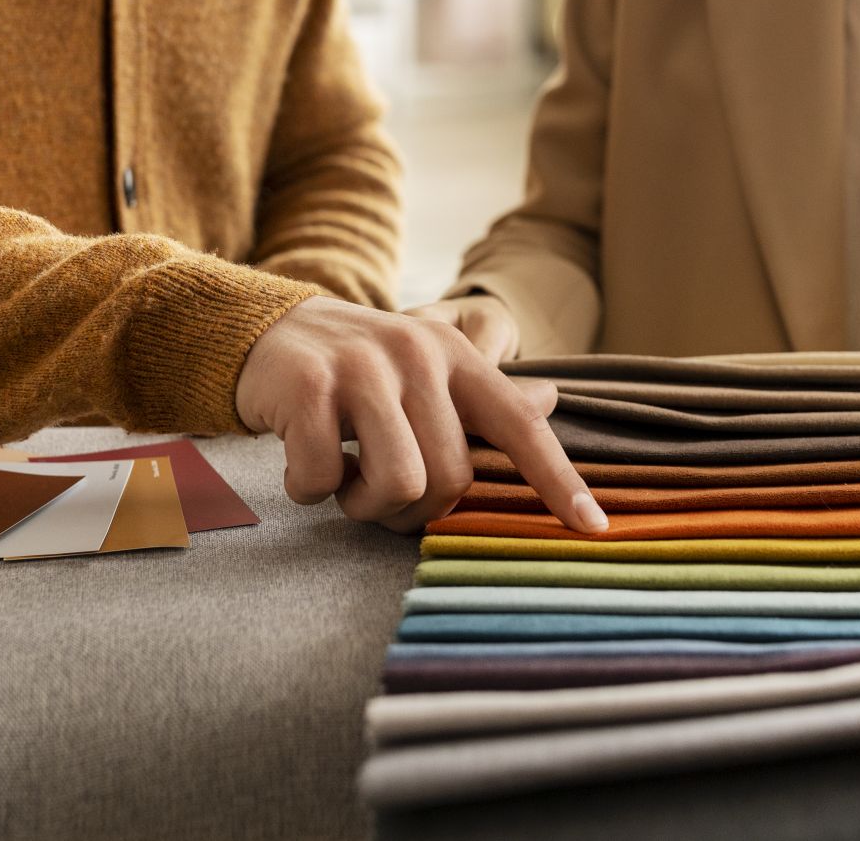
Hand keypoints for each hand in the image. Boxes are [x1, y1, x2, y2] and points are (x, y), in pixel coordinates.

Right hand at [236, 296, 605, 534]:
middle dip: (411, 509)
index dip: (558, 479)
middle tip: (376, 493)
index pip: (519, 424)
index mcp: (454, 356)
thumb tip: (551, 398)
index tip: (593, 528)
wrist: (266, 330)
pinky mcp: (308, 386)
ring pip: (396, 484)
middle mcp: (417, 355)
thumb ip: (482, 393)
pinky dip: (309, 488)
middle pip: (448, 479)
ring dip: (364, 506)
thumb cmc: (355, 368)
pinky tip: (302, 461)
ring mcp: (362, 369)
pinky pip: (324, 478)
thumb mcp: (424, 367)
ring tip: (346, 481)